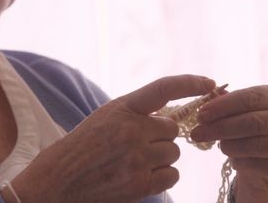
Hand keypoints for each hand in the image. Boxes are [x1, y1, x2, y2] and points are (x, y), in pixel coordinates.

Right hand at [9, 75, 214, 202]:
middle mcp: (131, 130)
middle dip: (162, 137)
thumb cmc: (83, 148)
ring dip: (161, 158)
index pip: (163, 88)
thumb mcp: (106, 118)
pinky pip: (172, 176)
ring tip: (134, 162)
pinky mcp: (140, 184)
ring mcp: (137, 158)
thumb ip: (136, 114)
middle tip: (138, 145)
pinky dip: (162, 178)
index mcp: (122, 108)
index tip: (210, 83)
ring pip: (174, 153)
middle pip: (173, 129)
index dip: (190, 83)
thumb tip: (172, 118)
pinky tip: (139, 177)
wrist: (57, 181)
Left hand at [191, 85, 267, 201]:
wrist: (267, 154)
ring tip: (218, 146)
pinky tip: (234, 160)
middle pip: (253, 122)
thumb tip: (206, 98)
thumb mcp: (239, 110)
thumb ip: (225, 103)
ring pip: (257, 145)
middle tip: (198, 133)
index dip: (223, 106)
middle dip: (221, 128)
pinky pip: (259, 164)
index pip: (248, 98)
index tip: (201, 114)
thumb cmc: (249, 124)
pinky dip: (241, 162)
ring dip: (231, 146)